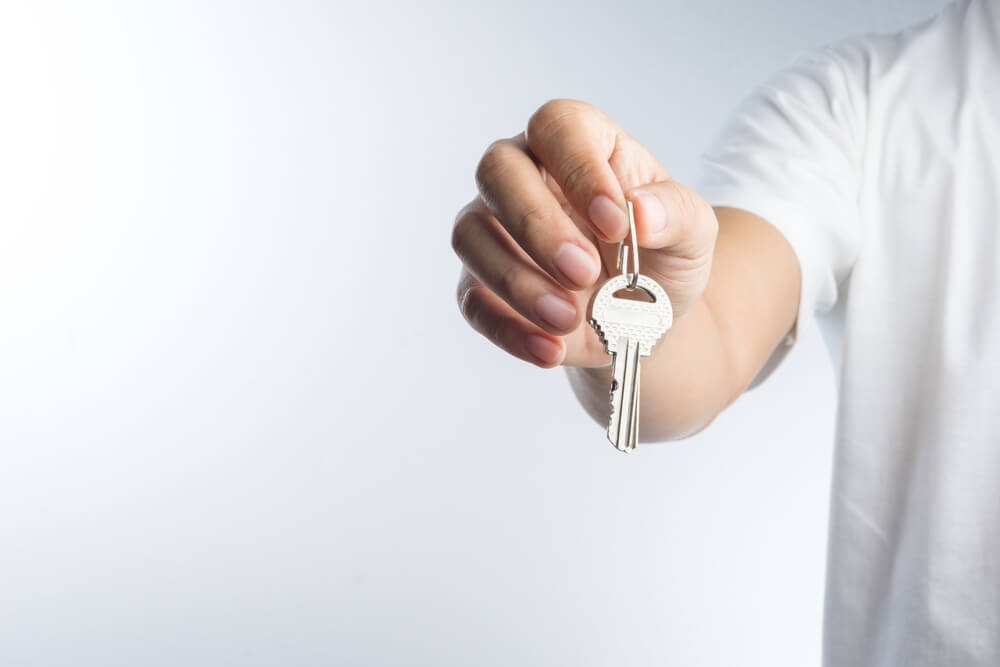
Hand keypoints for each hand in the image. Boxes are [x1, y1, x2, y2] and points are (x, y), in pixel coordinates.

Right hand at [452, 99, 717, 367]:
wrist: (641, 320)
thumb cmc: (661, 256)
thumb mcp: (692, 234)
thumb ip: (677, 214)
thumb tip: (641, 210)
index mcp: (579, 143)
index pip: (557, 126)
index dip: (578, 168)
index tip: (616, 222)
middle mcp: (524, 174)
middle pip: (498, 170)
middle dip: (537, 224)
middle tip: (584, 272)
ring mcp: (493, 227)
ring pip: (472, 234)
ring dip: (517, 280)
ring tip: (570, 318)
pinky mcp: (479, 282)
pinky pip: (472, 298)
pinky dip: (506, 327)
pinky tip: (549, 349)